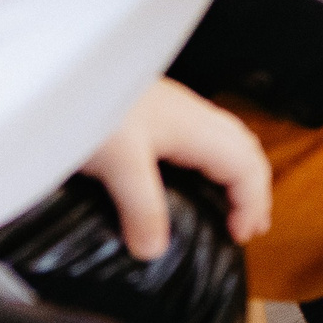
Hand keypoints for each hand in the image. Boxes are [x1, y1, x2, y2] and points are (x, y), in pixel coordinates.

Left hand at [80, 81, 271, 259]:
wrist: (68, 71)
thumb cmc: (97, 105)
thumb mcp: (119, 162)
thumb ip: (141, 206)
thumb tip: (155, 252)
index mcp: (199, 129)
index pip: (247, 166)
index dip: (253, 202)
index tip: (242, 237)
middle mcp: (196, 117)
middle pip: (245, 151)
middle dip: (254, 188)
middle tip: (250, 225)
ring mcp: (179, 112)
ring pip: (227, 143)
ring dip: (237, 174)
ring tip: (231, 203)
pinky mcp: (159, 112)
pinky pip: (205, 139)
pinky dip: (214, 163)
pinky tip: (191, 175)